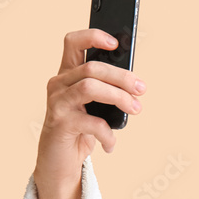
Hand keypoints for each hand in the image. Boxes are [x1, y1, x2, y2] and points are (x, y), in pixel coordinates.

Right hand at [34, 29, 146, 189]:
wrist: (59, 161)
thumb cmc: (81, 129)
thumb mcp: (95, 106)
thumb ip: (107, 90)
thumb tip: (135, 84)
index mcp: (67, 73)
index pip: (73, 42)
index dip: (93, 37)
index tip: (117, 44)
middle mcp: (58, 84)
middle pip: (92, 68)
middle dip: (122, 77)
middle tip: (142, 89)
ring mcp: (57, 102)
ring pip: (90, 87)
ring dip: (119, 97)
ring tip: (135, 110)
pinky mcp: (59, 123)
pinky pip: (92, 122)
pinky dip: (108, 134)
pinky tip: (111, 144)